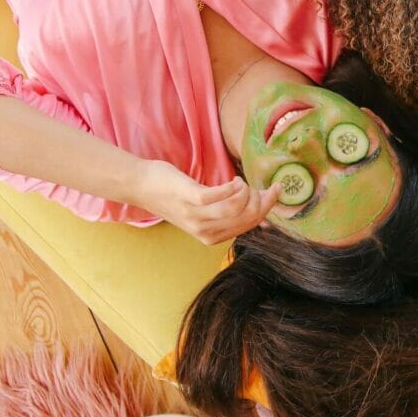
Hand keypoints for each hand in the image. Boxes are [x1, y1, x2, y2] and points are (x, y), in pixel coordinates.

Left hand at [139, 161, 280, 244]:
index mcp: (211, 236)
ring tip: (242, 182)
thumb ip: (225, 214)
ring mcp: (197, 216)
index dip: (267, 208)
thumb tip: (257, 209)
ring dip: (247, 192)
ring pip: (237, 208)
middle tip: (261, 185)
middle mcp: (205, 230)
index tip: (275, 191)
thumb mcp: (202, 212)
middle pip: (247, 217)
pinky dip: (234, 187)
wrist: (142, 186)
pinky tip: (235, 180)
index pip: (249, 225)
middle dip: (262, 199)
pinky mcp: (191, 198)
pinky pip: (222, 196)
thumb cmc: (173, 195)